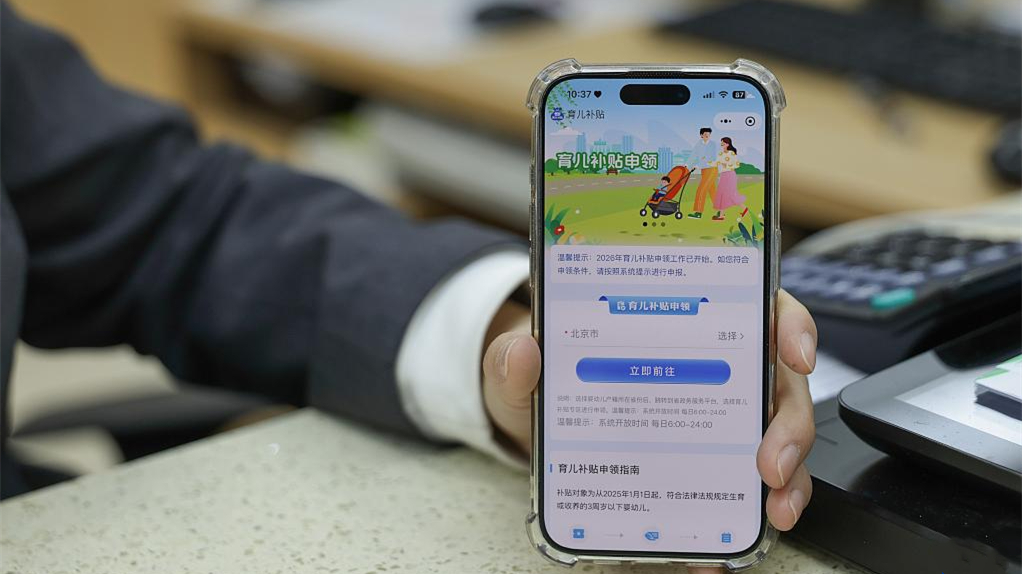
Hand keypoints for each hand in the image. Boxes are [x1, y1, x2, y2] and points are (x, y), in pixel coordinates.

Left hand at [481, 290, 817, 567]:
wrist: (535, 425)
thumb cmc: (546, 377)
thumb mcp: (521, 364)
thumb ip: (512, 360)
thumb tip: (522, 352)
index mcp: (685, 322)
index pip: (755, 305)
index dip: (787, 323)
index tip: (790, 351)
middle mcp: (712, 364)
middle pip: (777, 380)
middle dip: (790, 423)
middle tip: (771, 463)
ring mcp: (715, 415)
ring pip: (776, 435)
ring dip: (789, 475)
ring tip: (772, 508)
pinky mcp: (705, 463)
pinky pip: (740, 488)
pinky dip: (744, 517)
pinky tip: (729, 541)